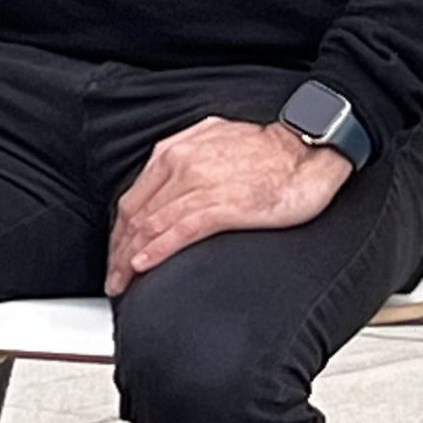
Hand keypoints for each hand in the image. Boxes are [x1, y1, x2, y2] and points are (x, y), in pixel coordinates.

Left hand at [109, 115, 349, 291]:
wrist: (308, 147)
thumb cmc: (269, 149)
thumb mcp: (215, 140)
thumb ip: (186, 159)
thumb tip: (168, 182)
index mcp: (177, 151)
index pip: (133, 198)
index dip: (119, 232)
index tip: (116, 254)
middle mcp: (182, 165)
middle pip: (135, 216)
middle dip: (118, 252)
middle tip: (114, 278)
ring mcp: (202, 186)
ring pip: (152, 226)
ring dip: (130, 259)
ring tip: (123, 282)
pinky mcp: (224, 206)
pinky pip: (179, 232)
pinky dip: (157, 251)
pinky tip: (144, 266)